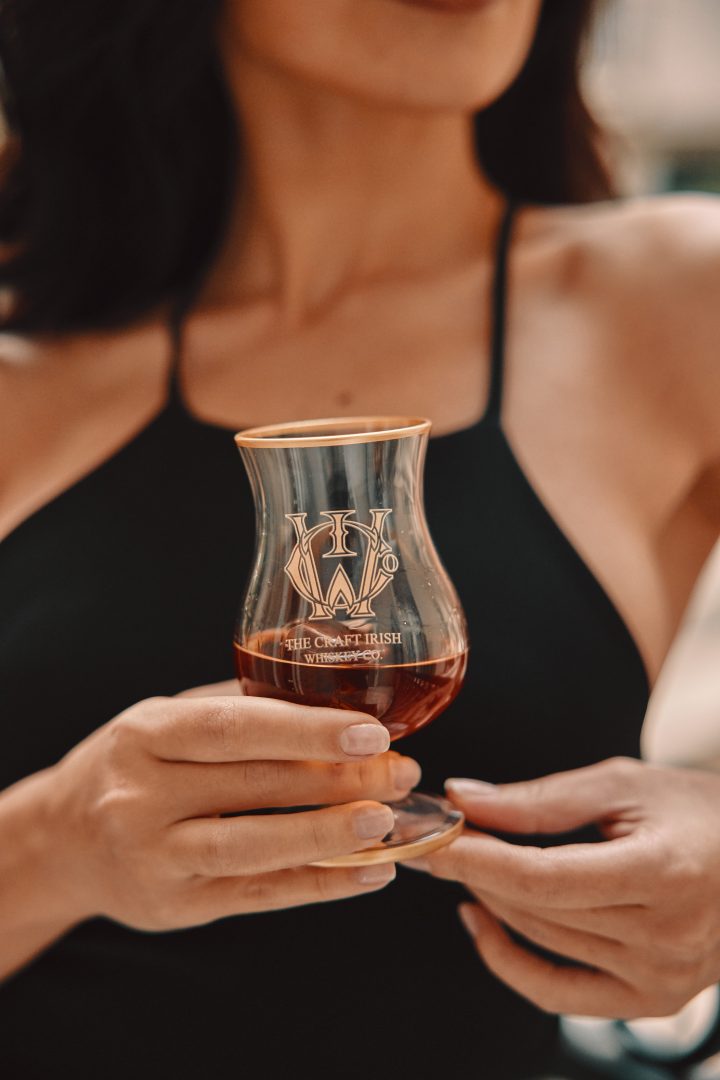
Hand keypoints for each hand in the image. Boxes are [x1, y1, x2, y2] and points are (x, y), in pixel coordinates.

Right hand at [42, 680, 419, 930]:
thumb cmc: (132, 766)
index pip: (235, 728)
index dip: (306, 730)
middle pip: (254, 786)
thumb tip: (330, 679)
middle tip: (401, 770)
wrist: (62, 842)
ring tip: (389, 821)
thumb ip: (237, 700)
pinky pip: (259, 895)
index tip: (370, 730)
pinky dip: (320, 884)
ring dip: (331, 835)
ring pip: (256, 847)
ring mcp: (154, 858)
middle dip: (338, 779)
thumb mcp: (165, 718)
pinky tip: (370, 871)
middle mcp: (140, 797)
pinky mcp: (176, 908)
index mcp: (144, 734)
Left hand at [404, 757, 719, 1018]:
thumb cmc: (692, 809)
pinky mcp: (654, 1001)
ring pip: (542, 941)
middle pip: (536, 909)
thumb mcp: (621, 784)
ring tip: (465, 862)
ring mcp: (664, 979)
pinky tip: (480, 921)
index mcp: (663, 873)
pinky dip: (511, 960)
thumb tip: (463, 800)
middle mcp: (667, 937)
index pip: (544, 876)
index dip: (478, 858)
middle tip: (443, 834)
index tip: (434, 836)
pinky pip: (561, 994)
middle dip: (476, 870)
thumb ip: (538, 799)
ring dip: (490, 901)